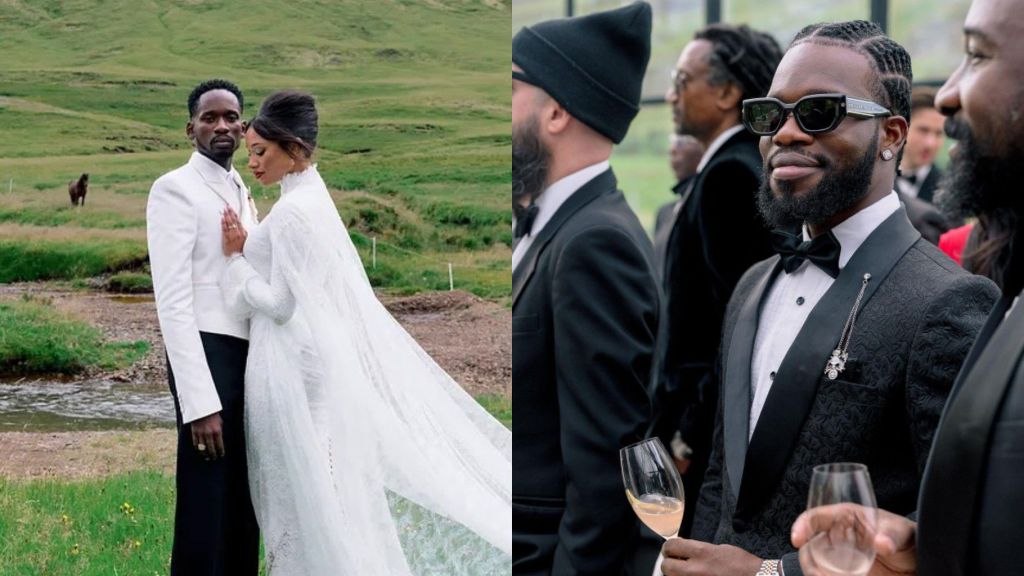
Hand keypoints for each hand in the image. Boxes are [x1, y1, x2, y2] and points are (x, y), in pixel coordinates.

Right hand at [190, 412, 224, 460]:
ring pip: (202, 448)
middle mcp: (209, 434)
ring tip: (206, 457)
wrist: (202, 407)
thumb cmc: (213, 414)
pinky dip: (197, 449)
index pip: (220, 445)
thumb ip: (219, 431)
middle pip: (211, 449)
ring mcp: (201, 434)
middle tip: (214, 458)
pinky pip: (195, 444)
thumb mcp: (220, 422)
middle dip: (213, 455)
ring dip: (205, 454)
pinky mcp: (194, 433)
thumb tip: (219, 441)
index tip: (221, 455)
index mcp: (217, 431)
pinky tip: (199, 451)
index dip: (220, 451)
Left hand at [221, 207, 246, 255]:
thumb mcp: (247, 239)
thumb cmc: (243, 248)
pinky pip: (225, 230)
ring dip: (226, 216)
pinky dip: (223, 224)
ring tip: (224, 210)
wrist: (239, 257)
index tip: (232, 208)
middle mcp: (238, 232)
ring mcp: (232, 235)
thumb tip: (240, 225)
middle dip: (230, 212)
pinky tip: (222, 219)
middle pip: (233, 220)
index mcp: (243, 232)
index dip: (234, 213)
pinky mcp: (227, 239)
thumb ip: (243, 231)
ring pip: (229, 224)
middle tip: (227, 206)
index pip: (238, 220)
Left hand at [661, 537, 761, 575]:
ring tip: (685, 574)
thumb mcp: (721, 549)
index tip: (671, 551)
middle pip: (667, 567)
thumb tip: (686, 550)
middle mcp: (696, 569)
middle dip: (668, 565)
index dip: (669, 548)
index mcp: (702, 552)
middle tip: (673, 565)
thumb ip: (701, 550)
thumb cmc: (742, 565)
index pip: (672, 547)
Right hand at [792, 504, 916, 575]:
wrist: (916, 565)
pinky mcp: (844, 574)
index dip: (802, 525)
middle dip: (810, 563)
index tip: (797, 540)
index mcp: (845, 517)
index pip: (815, 517)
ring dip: (816, 574)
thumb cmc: (907, 539)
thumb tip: (881, 542)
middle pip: (810, 546)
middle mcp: (837, 536)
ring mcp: (839, 557)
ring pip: (816, 566)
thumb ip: (891, 535)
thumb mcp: (902, 532)